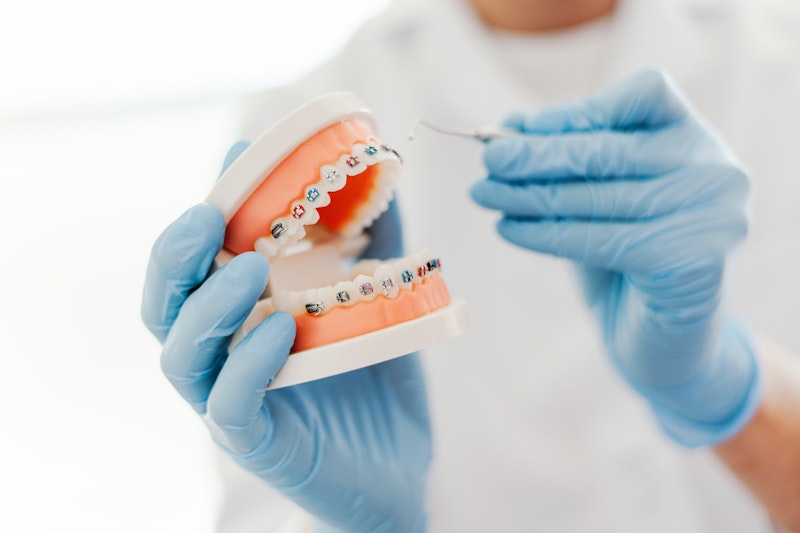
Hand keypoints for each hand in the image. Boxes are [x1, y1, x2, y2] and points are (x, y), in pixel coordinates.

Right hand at [141, 144, 429, 531]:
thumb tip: (383, 174)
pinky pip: (230, 405)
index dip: (204, 214)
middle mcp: (223, 357)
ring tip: (250, 268)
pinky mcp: (257, 445)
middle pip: (164, 304)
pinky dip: (246, 364)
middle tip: (209, 216)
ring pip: (181, 355)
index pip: (197, 264)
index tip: (236, 162)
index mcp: (240, 318)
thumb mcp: (380, 303)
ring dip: (208, 305)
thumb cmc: (374, 384)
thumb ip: (374, 244)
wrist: (396, 472)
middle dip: (175, 255)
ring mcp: (232, 403)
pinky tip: (279, 330)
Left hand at [470, 70, 760, 445]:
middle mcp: (718, 170)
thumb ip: (565, 160)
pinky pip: (600, 240)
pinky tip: (506, 228)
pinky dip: (544, 234)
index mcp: (699, 139)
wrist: (666, 339)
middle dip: (538, 155)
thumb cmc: (628, 257)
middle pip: (612, 149)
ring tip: (483, 193)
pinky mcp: (694, 262)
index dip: (581, 109)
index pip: (646, 95)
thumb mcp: (596, 198)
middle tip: (488, 159)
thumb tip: (506, 125)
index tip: (523, 126)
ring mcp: (715, 216)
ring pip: (599, 197)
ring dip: (529, 195)